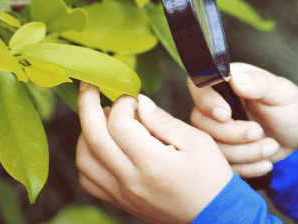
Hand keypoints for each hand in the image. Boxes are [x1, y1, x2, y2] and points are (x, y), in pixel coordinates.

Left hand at [76, 82, 232, 223]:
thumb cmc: (210, 177)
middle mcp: (131, 181)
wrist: (213, 213)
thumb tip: (138, 102)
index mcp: (153, 164)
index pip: (119, 125)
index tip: (132, 98)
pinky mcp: (120, 201)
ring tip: (101, 117)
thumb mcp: (197, 141)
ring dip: (85, 132)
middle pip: (93, 139)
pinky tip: (102, 144)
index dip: (122, 103)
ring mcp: (122, 194)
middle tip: (91, 87)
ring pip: (84, 160)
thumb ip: (163, 121)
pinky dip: (88, 157)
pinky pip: (88, 180)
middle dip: (87, 105)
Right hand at [189, 63, 297, 178]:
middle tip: (259, 132)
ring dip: (244, 152)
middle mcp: (217, 106)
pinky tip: (266, 163)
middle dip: (233, 133)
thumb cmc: (292, 108)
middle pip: (201, 122)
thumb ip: (260, 83)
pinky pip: (222, 166)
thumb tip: (235, 78)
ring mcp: (218, 131)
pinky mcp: (224, 153)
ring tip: (272, 147)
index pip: (200, 86)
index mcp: (228, 83)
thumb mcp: (282, 93)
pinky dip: (246, 167)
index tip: (226, 114)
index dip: (207, 102)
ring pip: (212, 147)